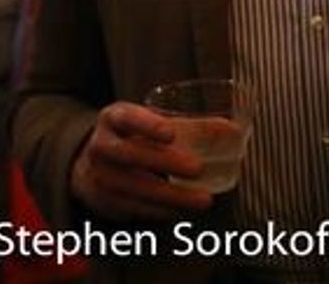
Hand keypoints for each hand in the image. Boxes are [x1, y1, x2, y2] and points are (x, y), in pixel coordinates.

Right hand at [69, 101, 212, 221]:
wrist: (94, 162)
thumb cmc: (136, 136)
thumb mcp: (155, 122)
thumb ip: (191, 125)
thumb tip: (233, 130)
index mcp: (114, 118)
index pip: (127, 118)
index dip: (148, 125)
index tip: (172, 133)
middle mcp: (101, 146)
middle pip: (130, 154)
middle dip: (165, 162)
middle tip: (198, 168)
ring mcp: (97, 175)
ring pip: (132, 187)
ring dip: (170, 196)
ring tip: (202, 199)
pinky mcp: (102, 201)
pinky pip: (130, 208)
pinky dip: (158, 210)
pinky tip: (181, 210)